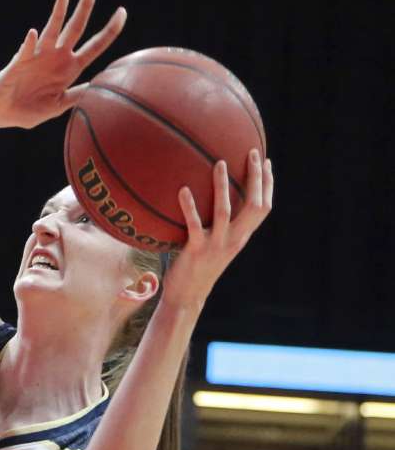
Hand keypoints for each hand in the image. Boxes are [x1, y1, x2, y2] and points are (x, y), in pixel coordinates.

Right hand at [0, 0, 125, 129]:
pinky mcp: (20, 61)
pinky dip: (30, 43)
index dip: (110, 30)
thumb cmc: (28, 111)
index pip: (95, 46)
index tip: (122, 12)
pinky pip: (26, 50)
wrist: (1, 113)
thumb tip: (97, 86)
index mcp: (70, 69)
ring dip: (58, 13)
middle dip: (84, 9)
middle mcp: (56, 57)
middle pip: (75, 28)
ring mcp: (38, 56)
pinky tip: (33, 35)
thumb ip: (75, 96)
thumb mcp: (56, 106)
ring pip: (52, 30)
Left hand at [161, 150, 274, 310]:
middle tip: (252, 153)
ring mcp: (216, 245)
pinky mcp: (196, 250)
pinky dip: (189, 206)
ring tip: (219, 163)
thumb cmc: (198, 267)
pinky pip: (194, 224)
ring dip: (222, 186)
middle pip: (254, 205)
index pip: (263, 207)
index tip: (266, 161)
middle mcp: (234, 239)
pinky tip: (183, 189)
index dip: (267, 184)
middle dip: (256, 178)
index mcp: (241, 237)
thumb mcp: (215, 244)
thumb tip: (211, 199)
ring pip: (225, 211)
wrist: (187, 296)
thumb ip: (219, 226)